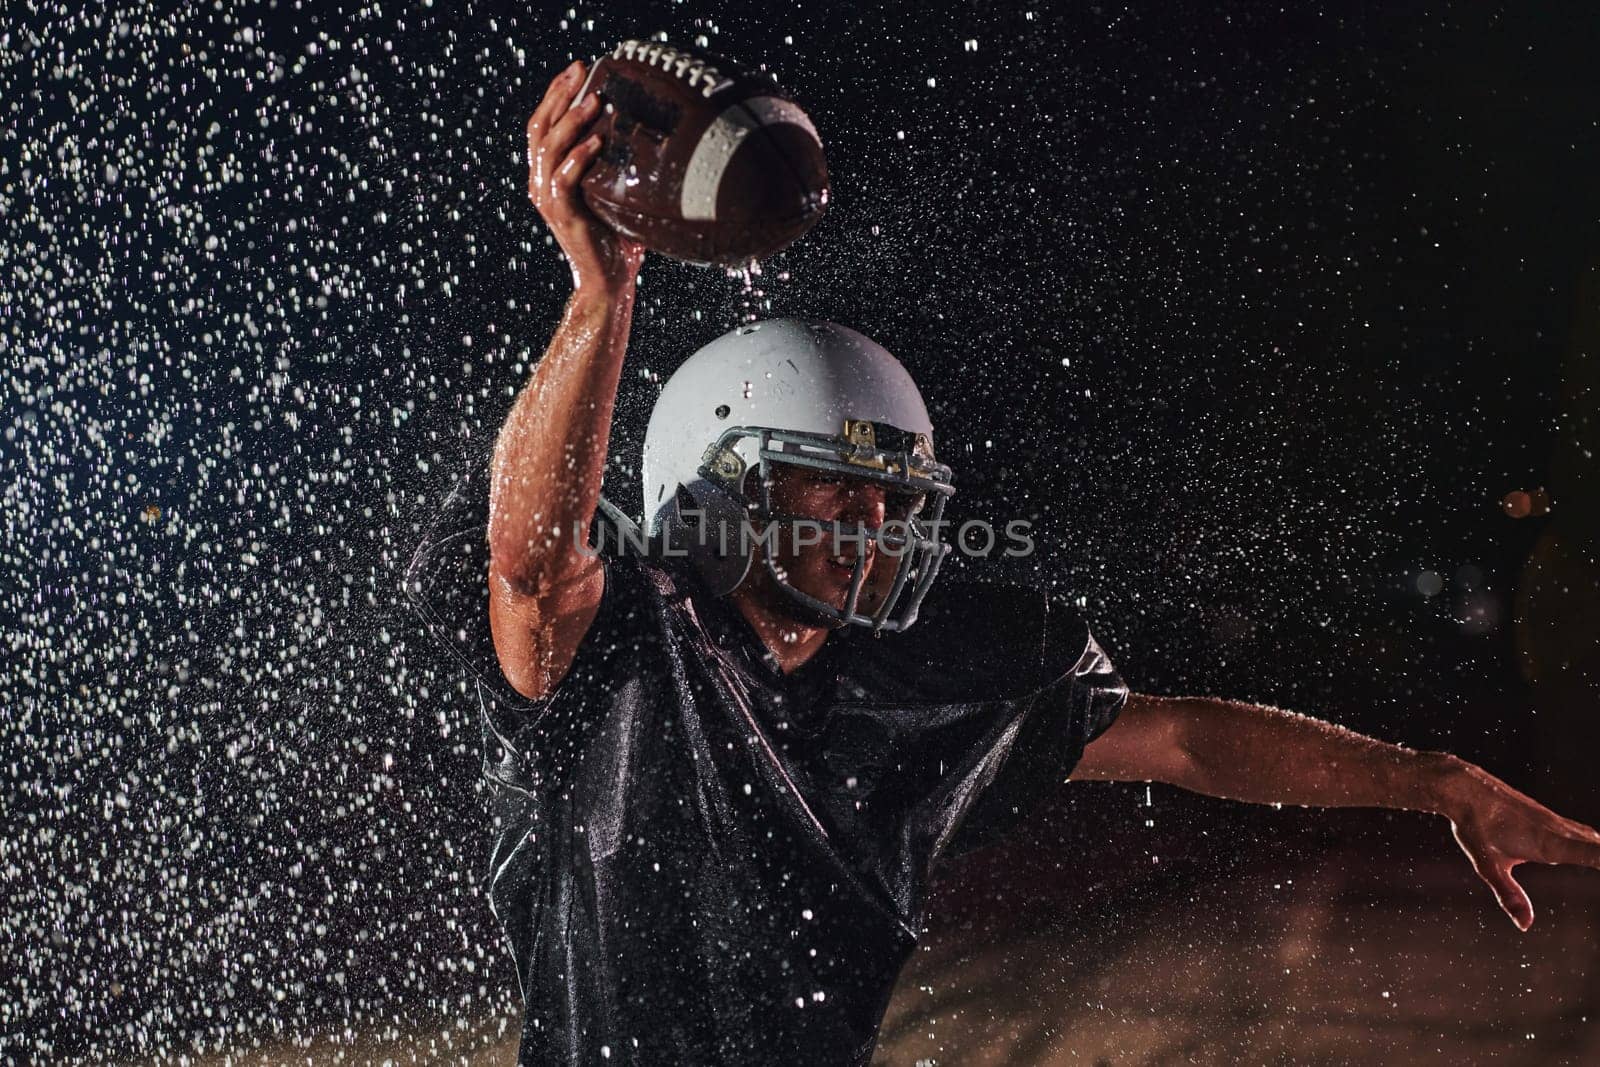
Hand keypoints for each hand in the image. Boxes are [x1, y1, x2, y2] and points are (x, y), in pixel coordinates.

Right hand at [526, 60, 644, 296]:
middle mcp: (540, 183)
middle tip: (581, 71)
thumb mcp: (613, 191)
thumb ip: (616, 163)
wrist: (608, 279)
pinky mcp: (562, 215)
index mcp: (546, 173)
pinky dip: (578, 157)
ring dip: (572, 121)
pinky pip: (564, 180)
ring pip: (549, 149)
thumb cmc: (616, 236)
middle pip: (540, 128)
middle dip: (559, 95)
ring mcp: (547, 199)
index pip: (542, 124)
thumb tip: (650, 130)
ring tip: (595, 100)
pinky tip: (597, 141)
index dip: (555, 93)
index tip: (577, 68)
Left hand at [1440, 757, 1599, 930]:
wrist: (1463, 787)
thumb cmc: (1475, 826)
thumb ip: (1508, 894)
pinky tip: (1598, 848)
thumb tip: (1526, 926)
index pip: (1596, 855)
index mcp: (1550, 843)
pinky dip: (1599, 845)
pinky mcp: (1551, 818)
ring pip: (1595, 839)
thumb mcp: (1487, 864)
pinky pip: (1585, 834)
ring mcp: (1557, 822)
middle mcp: (1560, 831)